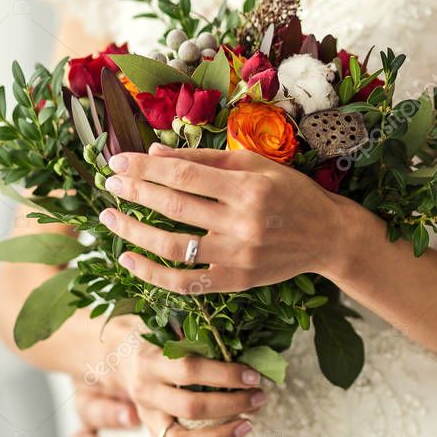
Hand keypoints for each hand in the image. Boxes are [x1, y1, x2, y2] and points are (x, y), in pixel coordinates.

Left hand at [99, 144, 352, 292]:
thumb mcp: (257, 165)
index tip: (118, 162)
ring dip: (134, 231)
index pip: (183, 175)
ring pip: (172, 247)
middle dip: (134, 193)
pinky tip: (130, 260)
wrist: (328, 235)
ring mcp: (238, 256)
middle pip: (174, 207)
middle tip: (108, 184)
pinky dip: (153, 275)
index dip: (145, 168)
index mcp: (248, 188)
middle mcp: (242, 223)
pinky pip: (186, 283)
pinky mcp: (237, 281)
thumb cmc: (291, 193)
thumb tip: (156, 153)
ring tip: (109, 218)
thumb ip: (206, 160)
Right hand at [118, 339, 264, 436]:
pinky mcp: (149, 434)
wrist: (118, 354)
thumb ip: (196, 329)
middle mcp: (146, 391)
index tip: (253, 375)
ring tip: (248, 426)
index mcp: (151, 361)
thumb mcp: (168, 324)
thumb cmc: (155, 336)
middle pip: (190, 407)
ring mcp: (146, 417)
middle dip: (232, 404)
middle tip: (260, 398)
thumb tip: (238, 334)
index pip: (190, 370)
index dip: (224, 374)